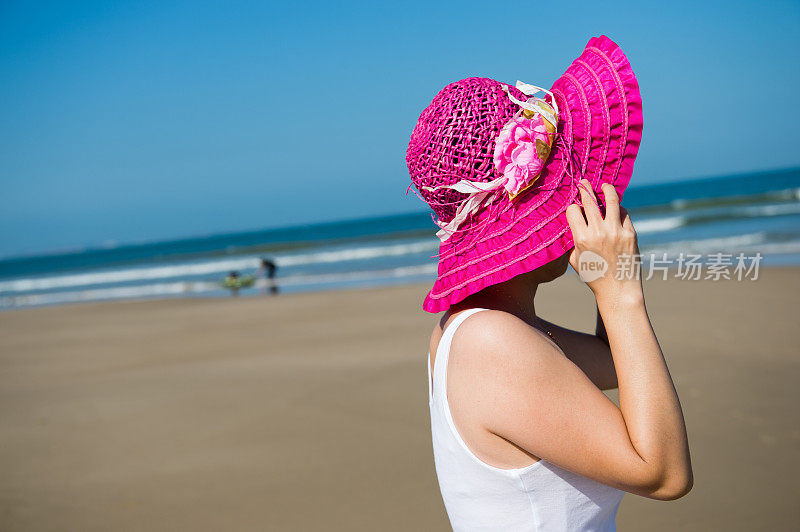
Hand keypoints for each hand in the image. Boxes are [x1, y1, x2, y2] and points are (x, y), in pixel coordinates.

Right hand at [566, 179, 641, 306]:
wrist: (618, 289)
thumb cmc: (594, 276)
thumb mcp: (575, 259)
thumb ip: (572, 240)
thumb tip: (572, 222)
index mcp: (582, 239)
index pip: (573, 210)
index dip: (572, 207)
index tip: (574, 209)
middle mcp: (599, 232)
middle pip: (590, 200)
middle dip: (584, 188)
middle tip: (583, 182)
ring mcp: (617, 231)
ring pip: (611, 200)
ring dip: (606, 189)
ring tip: (604, 186)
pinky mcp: (631, 233)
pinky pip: (624, 213)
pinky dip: (619, 209)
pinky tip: (616, 209)